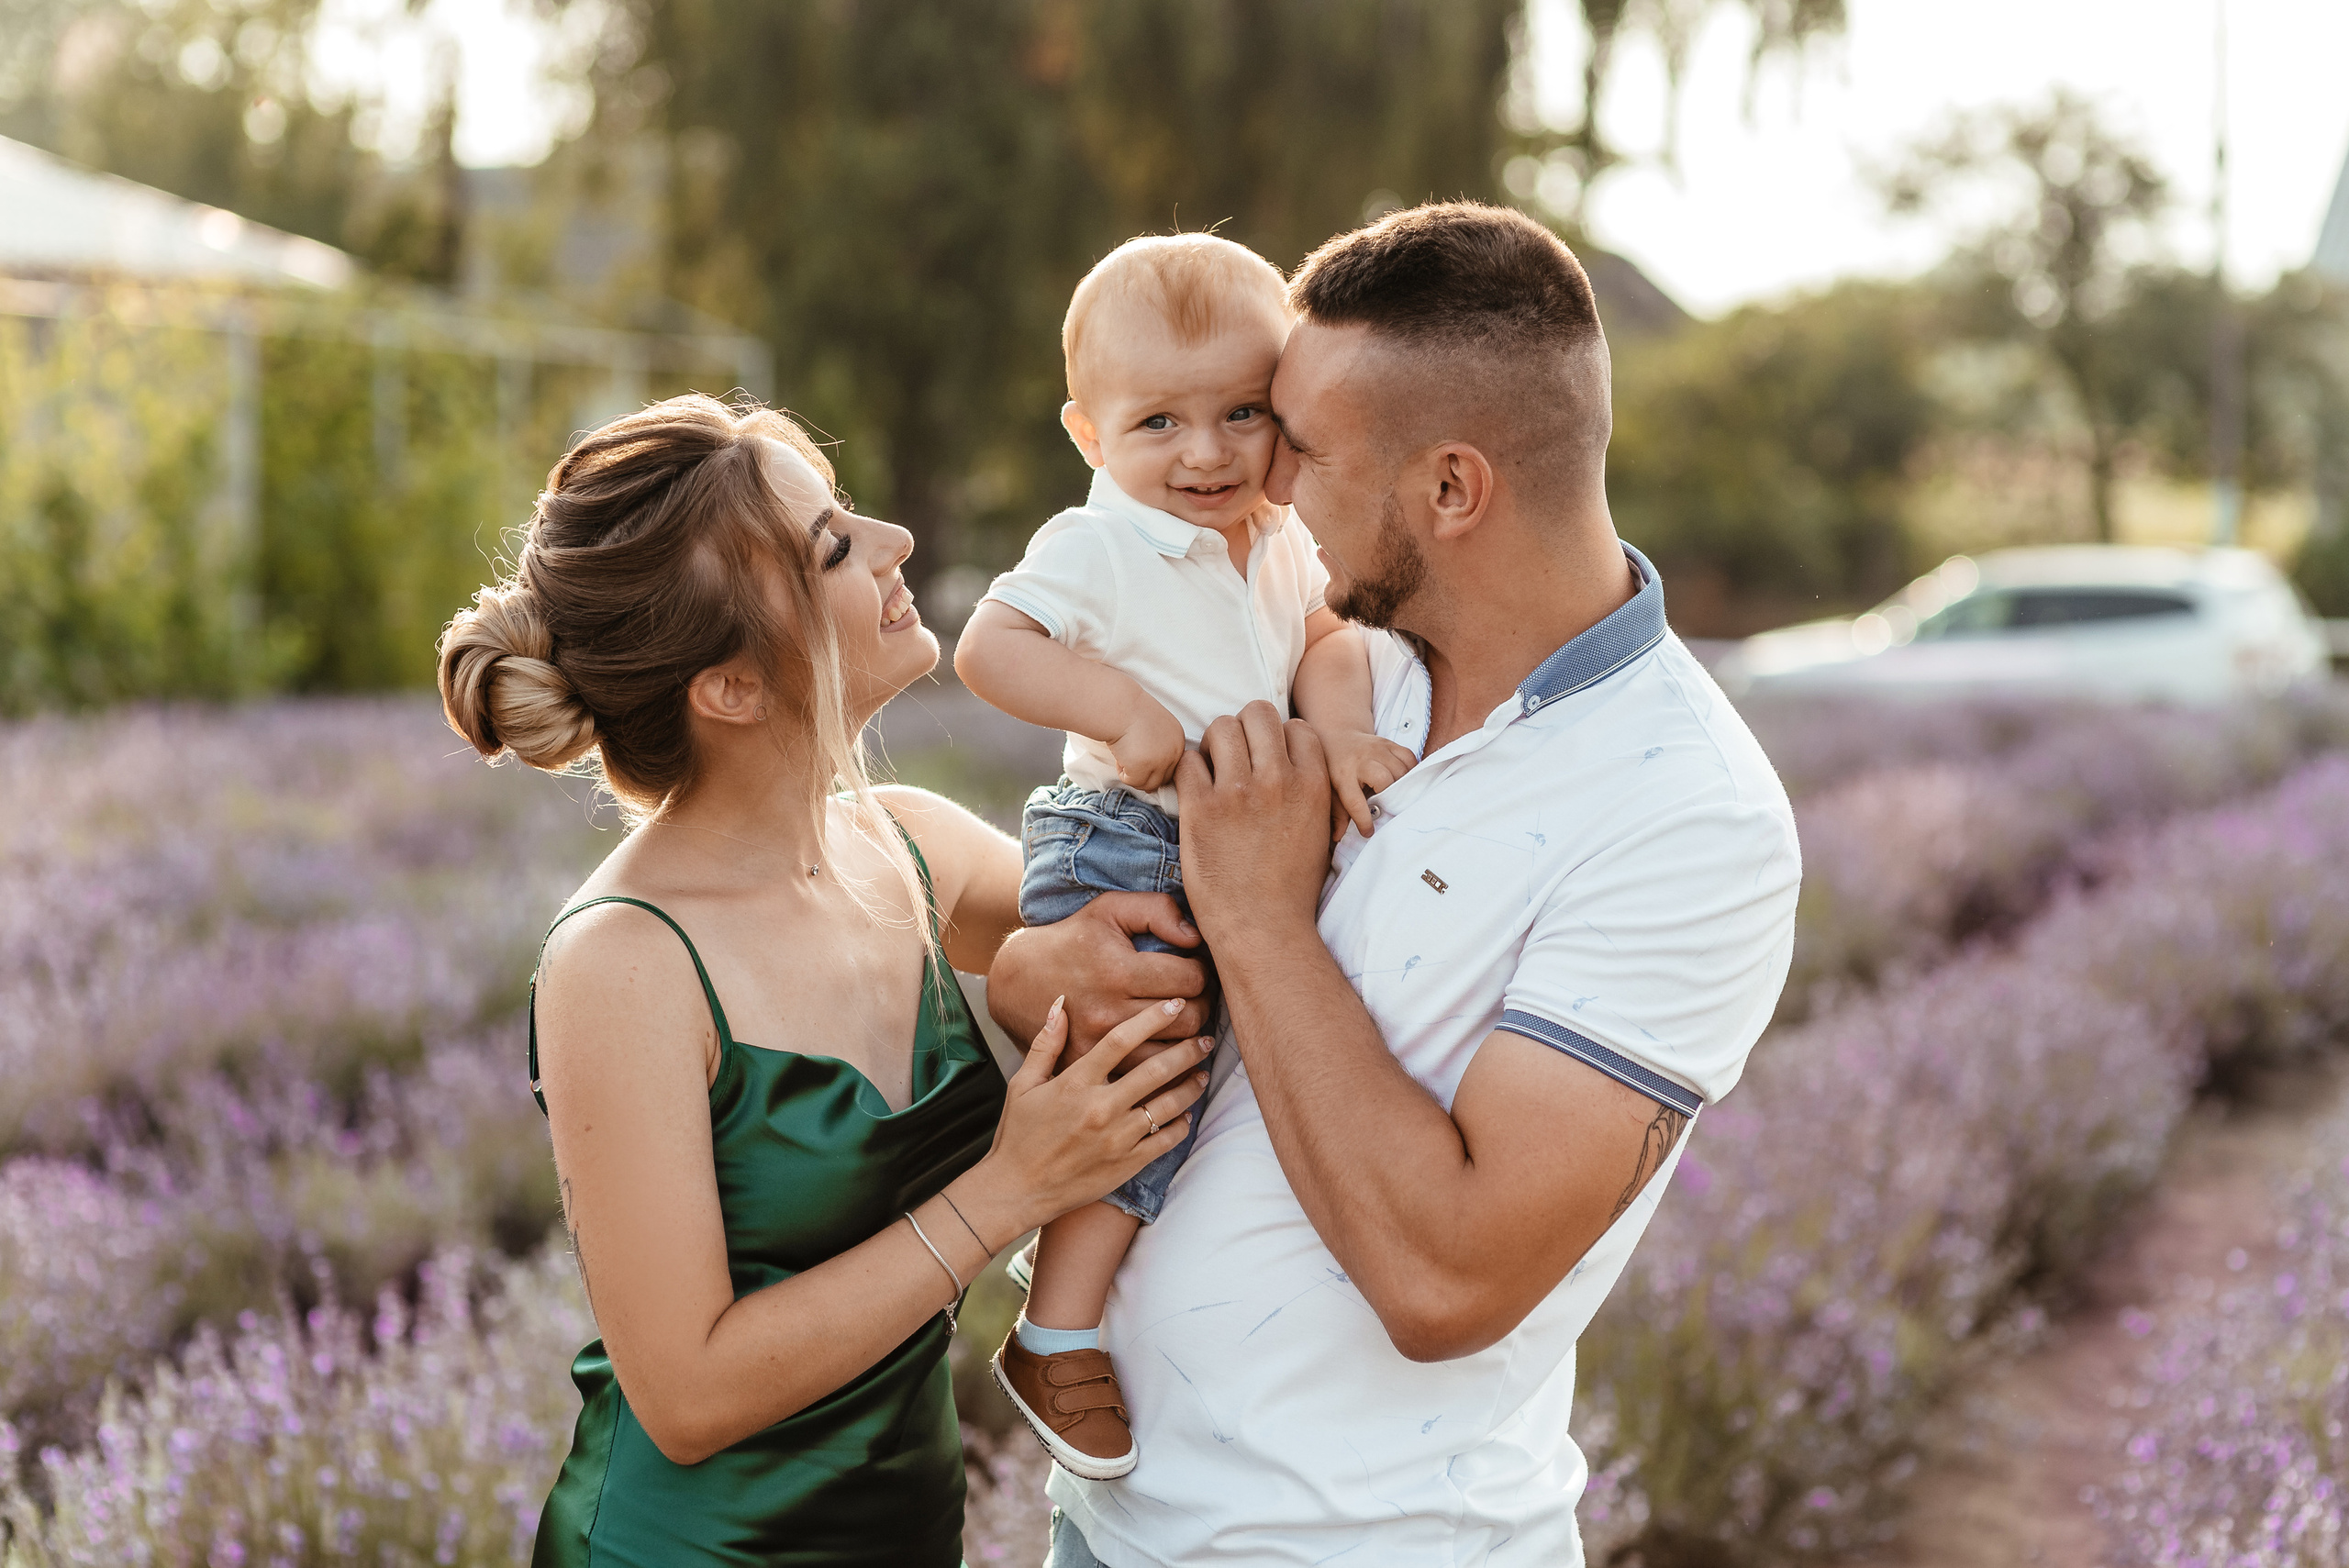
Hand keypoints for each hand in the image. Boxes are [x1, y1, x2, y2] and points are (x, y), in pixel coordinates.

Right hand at [980, 999, 1213, 1226]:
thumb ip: (1046, 1044)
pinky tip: (1186, 1115)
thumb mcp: (1022, 1085)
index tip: (1175, 1006)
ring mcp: (1117, 1138)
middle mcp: (1101, 1108)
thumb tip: (1060, 1004)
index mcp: (1075, 1083)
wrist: (1017, 1190)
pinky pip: (1166, 1140)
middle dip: (1187, 1050)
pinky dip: (1181, 1125)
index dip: (1153, 1018)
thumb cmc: (1018, 1136)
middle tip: (1206, 1038)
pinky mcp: (1127, 1164)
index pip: (1122, 1040)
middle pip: (1156, 1069)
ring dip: (1192, 1086)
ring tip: (1203, 1073)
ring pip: (1169, 1105)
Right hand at [987, 892, 1211, 1053]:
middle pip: (1186, 1020)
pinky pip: (1140, 1081)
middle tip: (1199, 1000)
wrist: (1015, 980)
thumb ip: (1157, 911)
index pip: (1189, 980)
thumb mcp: (1109, 909)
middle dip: (1203, 1007)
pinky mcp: (1087, 1068)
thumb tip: (1195, 937)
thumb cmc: (1070, 941)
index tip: (1197, 972)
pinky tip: (1171, 1060)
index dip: (1203, 974)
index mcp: (1118, 972)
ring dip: (1190, 1045)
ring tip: (1193, 1031)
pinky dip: (1163, 1075)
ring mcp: (1097, 1046)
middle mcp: (1108, 1012)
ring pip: (1170, 1058)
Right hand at [1109, 697, 1185, 792]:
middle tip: (1129, 753)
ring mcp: (1161, 761)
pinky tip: (1120, 753)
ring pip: (1148, 785)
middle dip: (1143, 772)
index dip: (1151, 763)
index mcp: (1178, 739)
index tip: (1138, 748)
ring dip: (1133, 773)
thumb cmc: (1129, 712)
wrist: (1117, 705)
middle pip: (1162, 779)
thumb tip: (1151, 786)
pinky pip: (1131, 781)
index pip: (1170, 767)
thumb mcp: (1153, 728)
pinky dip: (1122, 772)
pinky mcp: (1144, 767)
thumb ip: (1156, 751)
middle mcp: (1174, 751)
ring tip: (1125, 753)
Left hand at [1175, 701, 1334, 948]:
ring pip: (1221, 727)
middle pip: (1257, 713)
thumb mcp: (1321, 832)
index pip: (1296, 727)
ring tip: (1215, 771)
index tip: (1270, 760)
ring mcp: (1237, 793)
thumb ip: (1311, 791)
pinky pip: (1189, 761)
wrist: (1263, 928)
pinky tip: (1197, 792)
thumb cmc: (1293, 888)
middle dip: (1247, 729)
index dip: (1281, 739)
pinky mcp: (1201, 809)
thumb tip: (1297, 764)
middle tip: (1238, 757)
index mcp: (1314, 784)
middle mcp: (1278, 780)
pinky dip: (1190, 770)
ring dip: (1217, 744)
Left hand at [1315, 726, 1417, 841]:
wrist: (1337, 736)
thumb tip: (1337, 838)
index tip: (1369, 832)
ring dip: (1404, 785)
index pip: (1354, 802)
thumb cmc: (1334, 768)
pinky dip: (1411, 770)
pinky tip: (1406, 780)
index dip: (1364, 820)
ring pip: (1400, 769)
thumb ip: (1336, 814)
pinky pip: (1409, 757)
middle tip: (1392, 810)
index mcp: (1343, 776)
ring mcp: (1377, 749)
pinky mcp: (1389, 743)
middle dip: (1391, 797)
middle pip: (1384, 781)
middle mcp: (1361, 761)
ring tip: (1401, 796)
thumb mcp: (1329, 790)